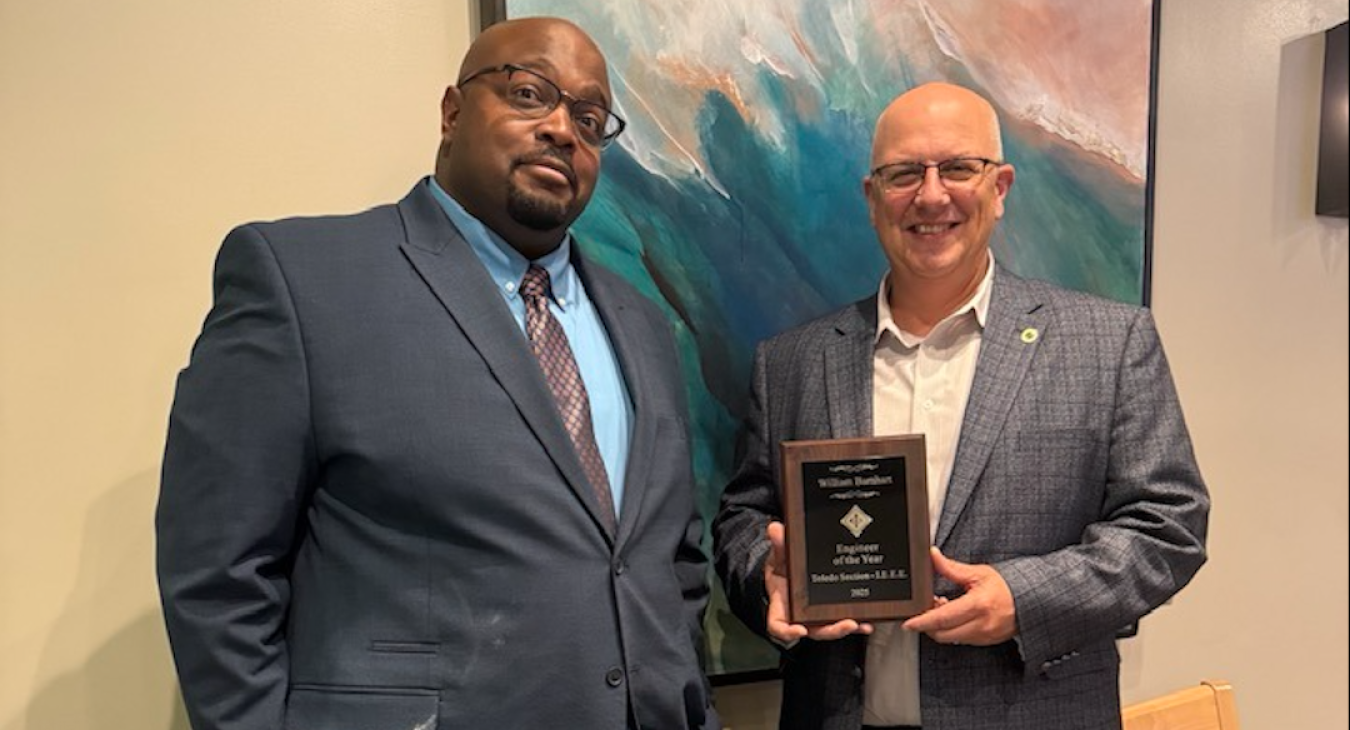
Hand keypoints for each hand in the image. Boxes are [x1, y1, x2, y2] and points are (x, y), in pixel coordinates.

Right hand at [764, 521, 873, 642]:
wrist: (789, 567)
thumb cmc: (781, 566)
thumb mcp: (778, 554)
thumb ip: (778, 544)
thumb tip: (776, 529)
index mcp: (782, 605)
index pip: (779, 625)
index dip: (788, 631)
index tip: (799, 630)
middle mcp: (799, 616)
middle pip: (814, 630)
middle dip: (831, 630)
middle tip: (846, 624)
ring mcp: (816, 616)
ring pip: (830, 628)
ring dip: (847, 628)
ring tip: (860, 623)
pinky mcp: (829, 611)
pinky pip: (841, 619)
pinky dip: (856, 622)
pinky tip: (868, 620)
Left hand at [902, 547, 1015, 645]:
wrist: (1030, 601)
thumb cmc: (1006, 586)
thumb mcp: (978, 573)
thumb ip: (951, 568)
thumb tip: (933, 556)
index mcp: (978, 606)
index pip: (942, 619)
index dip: (922, 622)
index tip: (908, 623)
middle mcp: (981, 625)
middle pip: (942, 634)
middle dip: (928, 624)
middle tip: (927, 608)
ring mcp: (983, 636)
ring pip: (951, 638)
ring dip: (940, 627)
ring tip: (943, 607)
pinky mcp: (985, 642)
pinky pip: (961, 640)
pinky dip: (952, 630)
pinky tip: (954, 616)